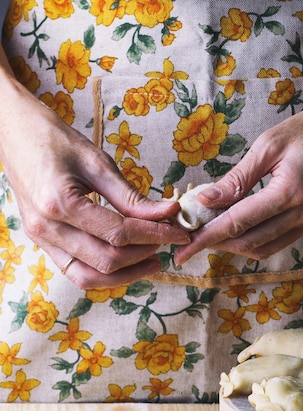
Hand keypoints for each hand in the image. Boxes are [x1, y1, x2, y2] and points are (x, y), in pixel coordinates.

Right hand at [0, 77, 188, 287]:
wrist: (12, 132)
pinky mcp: (43, 244)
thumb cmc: (54, 139)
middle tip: (168, 241)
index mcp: (59, 203)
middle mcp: (47, 229)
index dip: (154, 235)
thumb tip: (168, 213)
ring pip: (89, 278)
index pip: (118, 233)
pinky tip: (127, 259)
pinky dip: (105, 272)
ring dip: (125, 274)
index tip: (178, 231)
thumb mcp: (97, 162)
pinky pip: (76, 272)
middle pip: (106, 260)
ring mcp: (41, 240)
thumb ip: (132, 196)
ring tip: (152, 258)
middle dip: (144, 254)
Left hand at [174, 78, 302, 264]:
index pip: (239, 223)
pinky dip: (260, 237)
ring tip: (214, 233)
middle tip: (194, 239)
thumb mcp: (269, 144)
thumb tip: (206, 200)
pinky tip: (244, 225)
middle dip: (219, 244)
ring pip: (267, 248)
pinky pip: (283, 240)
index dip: (208, 237)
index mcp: (291, 190)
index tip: (184, 249)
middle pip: (251, 242)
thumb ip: (237, 178)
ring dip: (238, 244)